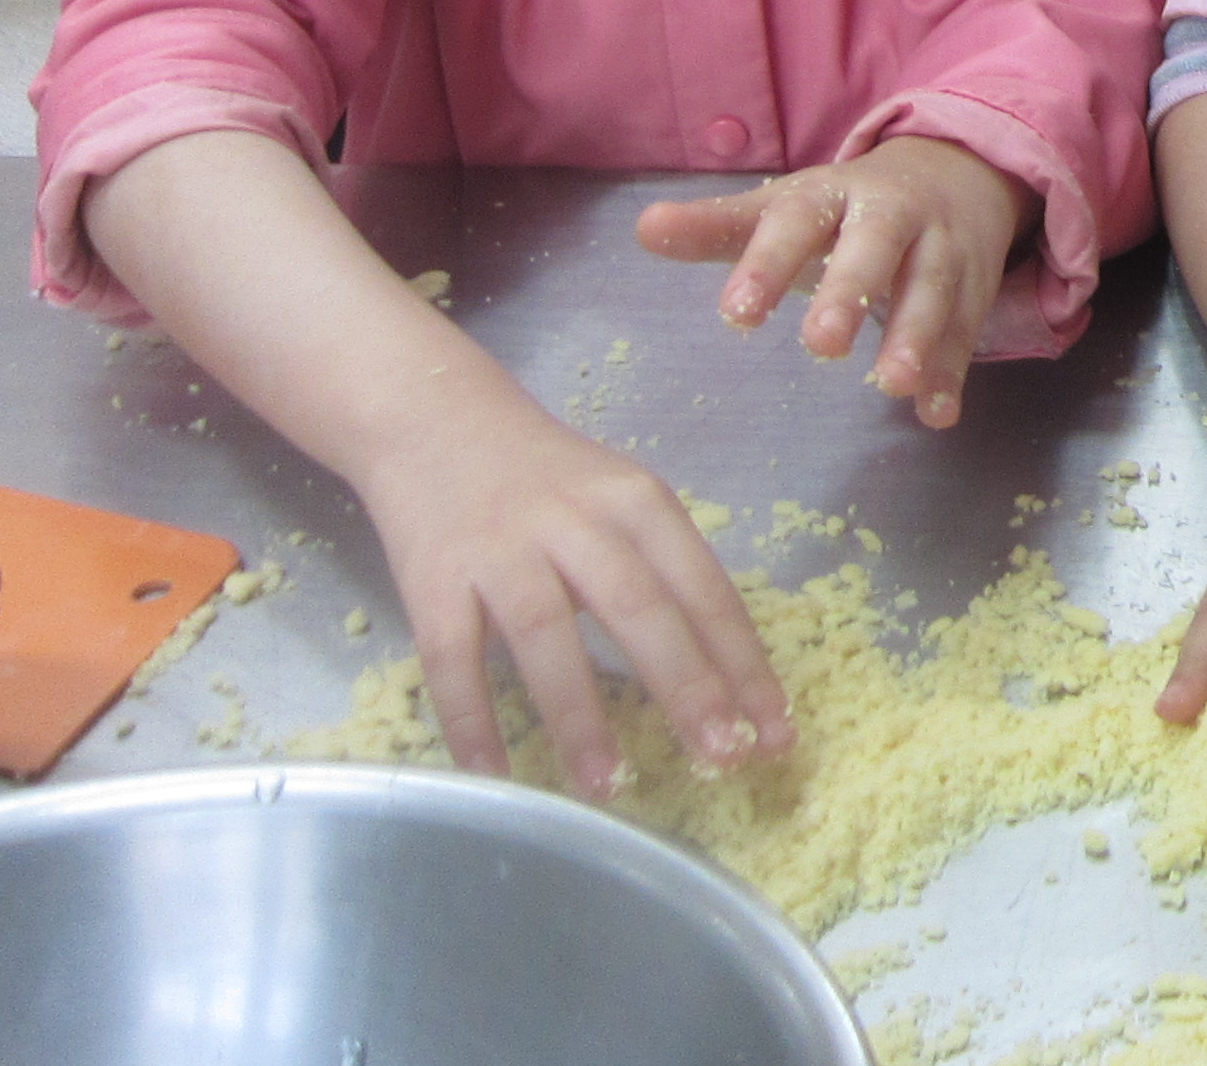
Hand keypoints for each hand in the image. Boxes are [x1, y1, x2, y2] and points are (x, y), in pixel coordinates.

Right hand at [355, 376, 792, 792]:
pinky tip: (497, 774)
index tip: (774, 732)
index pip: (704, 589)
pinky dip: (473, 719)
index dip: (743, 664)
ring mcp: (500, 549)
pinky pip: (452, 658)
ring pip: (545, 635)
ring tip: (609, 786)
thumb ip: (665, 574)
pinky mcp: (432, 578)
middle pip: (639, 607)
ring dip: (579, 715)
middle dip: (686, 687)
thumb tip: (729, 676)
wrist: (437, 420)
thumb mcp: (623, 503)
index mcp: (637, 502)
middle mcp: (574, 521)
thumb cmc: (550, 479)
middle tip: (721, 758)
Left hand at [635, 136, 1028, 426]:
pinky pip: (966, 330)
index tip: (737, 315)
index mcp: (832, 193)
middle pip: (875, 247)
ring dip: (917, 336)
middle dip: (851, 291)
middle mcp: (892, 215)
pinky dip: (952, 371)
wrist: (956, 173)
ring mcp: (941, 248)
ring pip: (933, 289)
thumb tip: (642, 229)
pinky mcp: (974, 287)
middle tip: (821, 345)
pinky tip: (936, 415)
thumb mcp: (785, 207)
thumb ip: (718, 227)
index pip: (796, 222)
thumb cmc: (846, 209)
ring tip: (894, 385)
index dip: (768, 265)